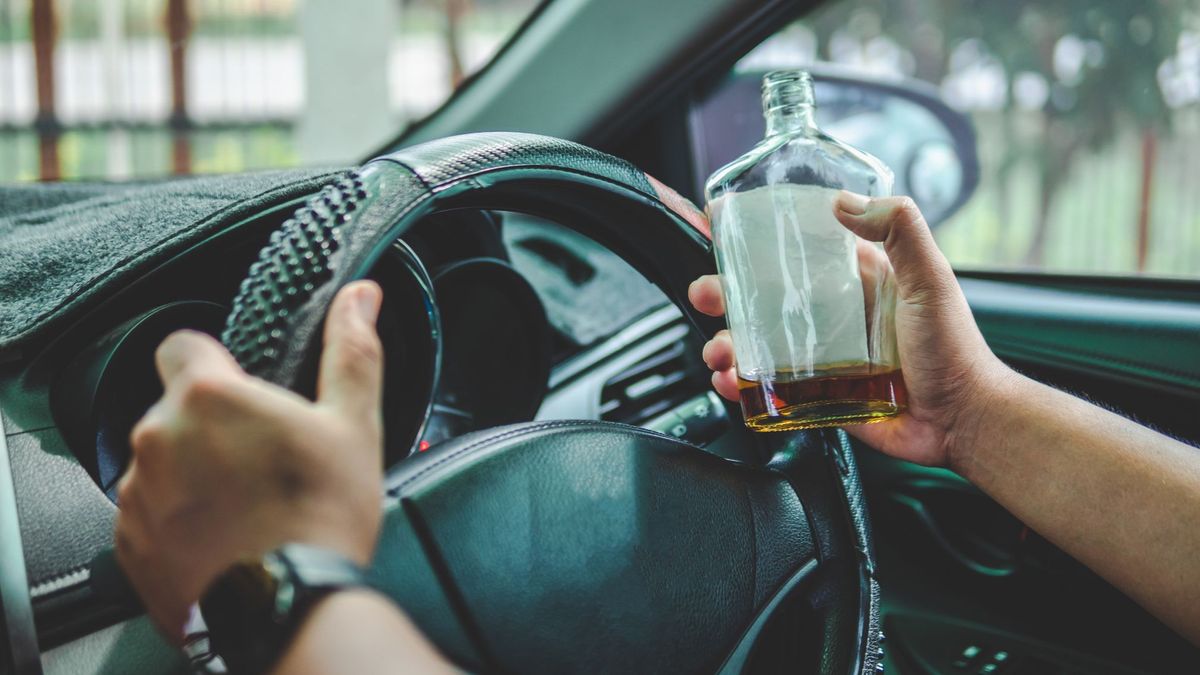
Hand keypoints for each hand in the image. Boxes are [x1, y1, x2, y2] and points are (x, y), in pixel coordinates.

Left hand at [115, 281, 385, 642]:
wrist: (288, 609)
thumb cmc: (319, 518)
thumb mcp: (353, 425)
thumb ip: (351, 351)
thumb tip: (362, 297)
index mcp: (208, 395)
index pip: (181, 344)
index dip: (213, 362)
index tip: (241, 389)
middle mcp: (159, 436)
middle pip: (175, 409)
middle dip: (211, 426)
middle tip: (262, 460)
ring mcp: (139, 493)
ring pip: (162, 462)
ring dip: (193, 473)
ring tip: (246, 505)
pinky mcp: (130, 543)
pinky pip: (148, 513)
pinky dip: (178, 520)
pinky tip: (224, 536)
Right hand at [689, 193, 1012, 468]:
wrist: (963, 420)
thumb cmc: (955, 349)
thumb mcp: (930, 277)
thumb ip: (898, 228)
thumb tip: (844, 201)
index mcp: (855, 280)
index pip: (797, 249)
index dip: (755, 238)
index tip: (719, 223)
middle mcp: (834, 316)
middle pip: (762, 298)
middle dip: (724, 293)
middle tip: (704, 294)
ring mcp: (822, 357)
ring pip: (757, 344)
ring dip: (728, 344)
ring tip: (719, 353)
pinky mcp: (817, 396)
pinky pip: (769, 388)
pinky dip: (741, 386)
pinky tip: (731, 384)